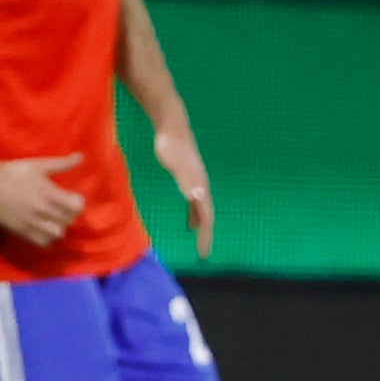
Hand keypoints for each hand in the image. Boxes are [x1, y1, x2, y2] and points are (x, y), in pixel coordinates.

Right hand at [0, 153, 85, 247]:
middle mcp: (43, 210)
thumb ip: (62, 163)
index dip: (77, 203)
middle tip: (61, 209)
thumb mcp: (39, 165)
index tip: (71, 199)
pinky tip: (42, 229)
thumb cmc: (13, 172)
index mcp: (49, 193)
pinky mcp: (21, 231)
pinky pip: (42, 242)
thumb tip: (81, 156)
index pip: (77, 206)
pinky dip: (47, 238)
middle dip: (68, 215)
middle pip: (68, 220)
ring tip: (52, 221)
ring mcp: (32, 222)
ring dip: (58, 227)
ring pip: (57, 233)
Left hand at [153, 120, 214, 258]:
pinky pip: (194, 204)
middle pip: (207, 216)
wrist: (172, 126)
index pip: (207, 217)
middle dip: (206, 236)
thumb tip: (197, 197)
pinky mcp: (188, 178)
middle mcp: (202, 186)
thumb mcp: (176, 164)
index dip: (205, 236)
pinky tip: (188, 223)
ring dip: (201, 227)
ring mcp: (196, 182)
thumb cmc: (171, 145)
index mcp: (200, 186)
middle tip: (203, 253)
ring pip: (202, 210)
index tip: (203, 254)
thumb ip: (187, 180)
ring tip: (199, 241)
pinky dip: (193, 216)